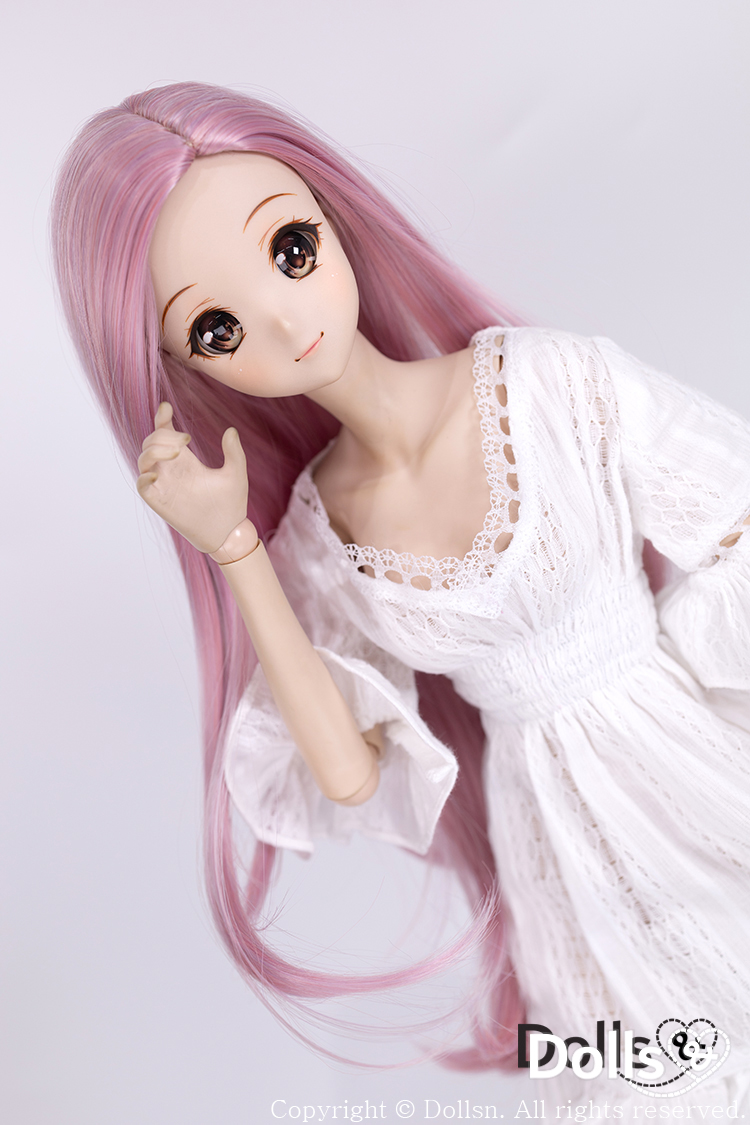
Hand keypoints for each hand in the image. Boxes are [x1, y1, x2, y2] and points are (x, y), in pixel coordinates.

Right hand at [136, 403, 249, 552]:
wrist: (228, 532)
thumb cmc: (232, 503)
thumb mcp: (235, 474)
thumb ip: (234, 452)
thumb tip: (230, 430)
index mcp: (185, 460)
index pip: (165, 433)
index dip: (161, 419)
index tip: (166, 408)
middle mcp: (171, 469)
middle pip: (151, 442)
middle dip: (162, 435)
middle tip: (184, 440)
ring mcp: (163, 484)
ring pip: (143, 459)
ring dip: (154, 450)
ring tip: (176, 452)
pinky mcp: (159, 501)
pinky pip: (142, 485)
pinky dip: (144, 476)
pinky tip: (158, 474)